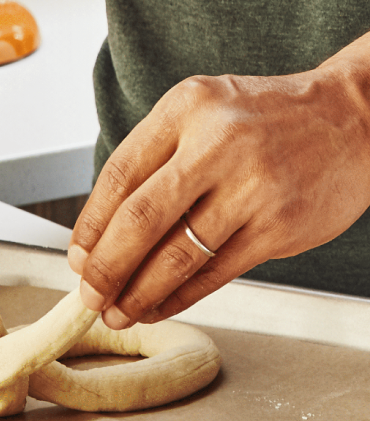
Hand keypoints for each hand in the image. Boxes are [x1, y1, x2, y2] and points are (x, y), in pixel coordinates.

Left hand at [69, 68, 369, 327]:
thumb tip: (103, 232)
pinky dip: (180, 297)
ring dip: (140, 292)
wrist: (355, 118)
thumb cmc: (264, 119)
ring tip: (118, 312)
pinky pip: (216, 272)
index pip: (119, 175)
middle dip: (107, 267)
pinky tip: (158, 306)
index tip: (78, 257)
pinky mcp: (279, 227)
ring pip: (178, 255)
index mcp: (186, 108)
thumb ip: (155, 159)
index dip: (90, 224)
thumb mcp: (202, 112)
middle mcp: (217, 144)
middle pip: (141, 219)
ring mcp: (252, 187)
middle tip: (89, 295)